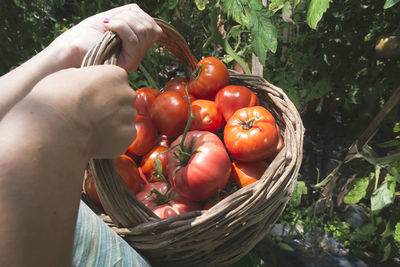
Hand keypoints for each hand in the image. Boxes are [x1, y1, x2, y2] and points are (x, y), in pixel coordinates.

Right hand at [16, 65, 137, 157]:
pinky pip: (123, 135)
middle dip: (111, 105)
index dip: (103, 88)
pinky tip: (96, 138)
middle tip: (91, 113)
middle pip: (123, 99)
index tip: (91, 96)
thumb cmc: (56, 102)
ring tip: (91, 127)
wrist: (56, 132)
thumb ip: (86, 77)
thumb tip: (87, 82)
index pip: (117, 79)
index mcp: (115, 74)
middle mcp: (127, 94)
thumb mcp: (67, 76)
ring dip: (113, 122)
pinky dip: (114, 138)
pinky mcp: (127, 136)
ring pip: (124, 118)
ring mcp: (128, 116)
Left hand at [48, 4, 161, 71]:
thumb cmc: (85, 34)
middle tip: (110, 21)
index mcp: (136, 44)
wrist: (70, 49)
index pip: (154, 28)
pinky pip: (134, 41)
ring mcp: (133, 60)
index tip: (117, 17)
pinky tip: (107, 27)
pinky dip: (121, 27)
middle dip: (130, 17)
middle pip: (150, 29)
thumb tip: (140, 12)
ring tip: (108, 25)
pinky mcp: (126, 64)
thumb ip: (128, 14)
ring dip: (124, 21)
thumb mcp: (111, 18)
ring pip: (143, 32)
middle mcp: (137, 54)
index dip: (139, 16)